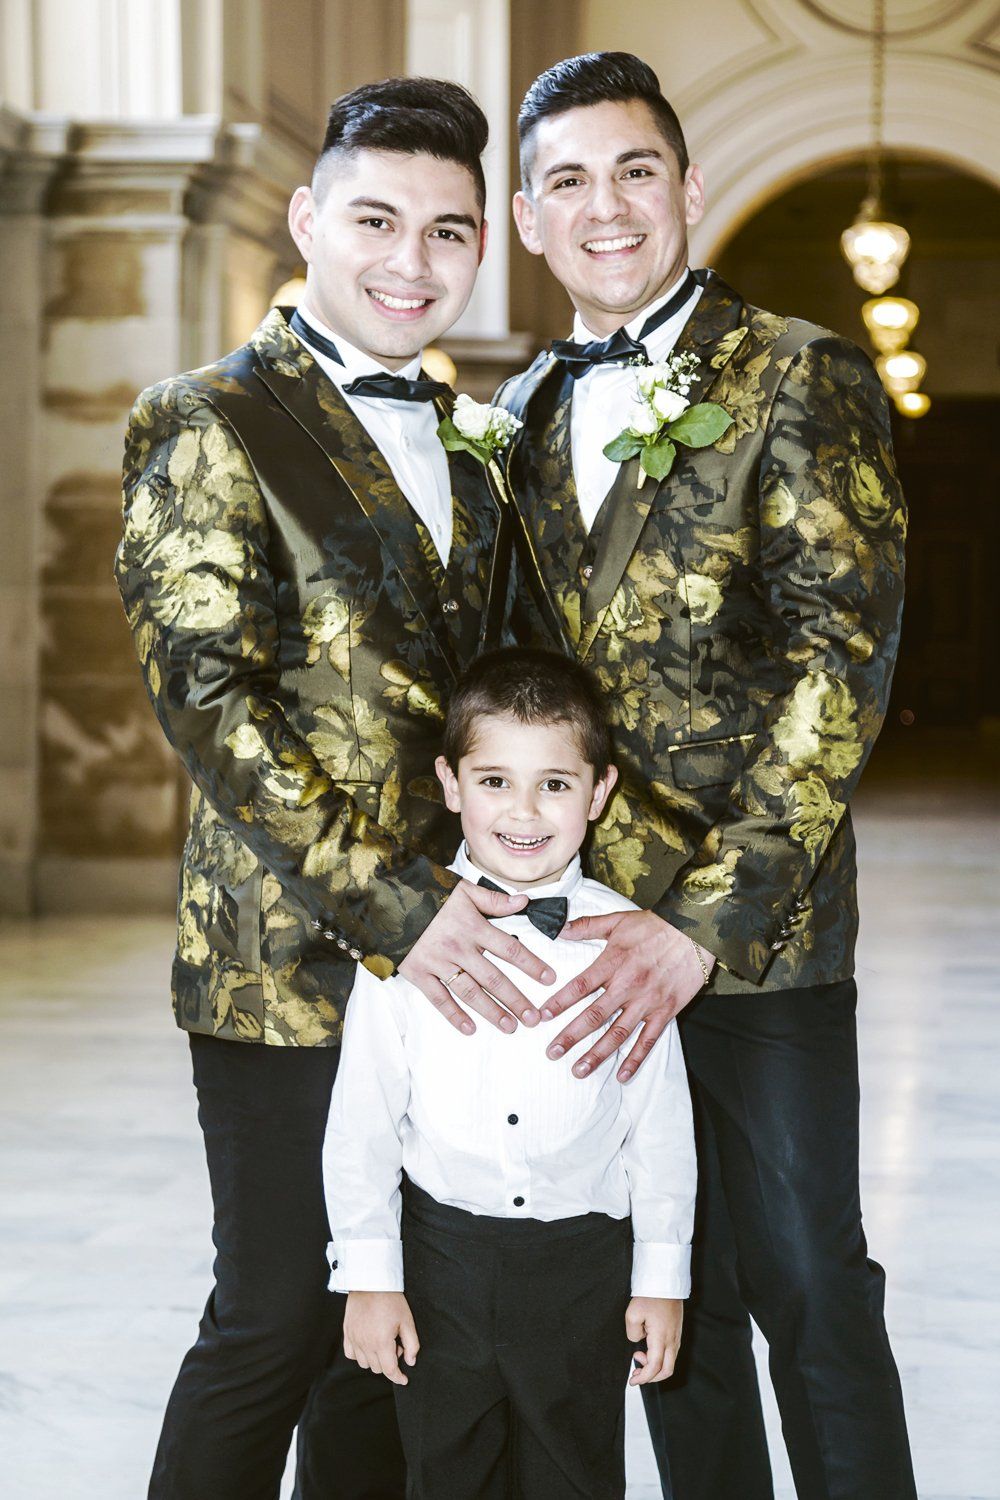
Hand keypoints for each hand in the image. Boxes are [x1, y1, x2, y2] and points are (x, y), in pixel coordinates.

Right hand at [343, 1291, 419, 1386]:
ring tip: (383, 1341)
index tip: (404, 1379)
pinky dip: (360, 1354)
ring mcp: (354, 1339)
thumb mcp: (407, 1321)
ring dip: (375, 1359)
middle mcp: (365, 1344)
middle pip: (378, 1368)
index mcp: (381, 1342)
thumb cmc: (391, 1299)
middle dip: (389, 1362)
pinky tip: (368, 1344)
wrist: (371, 1281)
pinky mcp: (347, 1333)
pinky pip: (351, 1354)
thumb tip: (411, 1362)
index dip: (398, 1378)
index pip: (390, 1370)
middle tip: (396, 1345)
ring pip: (364, 1364)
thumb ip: (412, 1344)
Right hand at [398, 880, 554, 1035]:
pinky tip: (470, 1029)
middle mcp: (458, 948)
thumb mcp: (464, 890)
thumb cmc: (430, 895)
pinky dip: (454, 1015)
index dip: (531, 965)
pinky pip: (439, 998)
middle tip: (534, 1018)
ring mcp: (438, 963)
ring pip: (470, 992)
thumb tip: (524, 902)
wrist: (389, 900)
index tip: (549, 979)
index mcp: (473, 927)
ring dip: (491, 1012)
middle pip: (493, 978)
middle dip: (516, 1000)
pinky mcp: (419, 973)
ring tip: (511, 1027)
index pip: (509, 949)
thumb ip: (495, 899)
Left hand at [541, 911, 714, 1080]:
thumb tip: (558, 928)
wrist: (696, 932)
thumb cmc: (656, 926)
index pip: (580, 986)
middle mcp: (628, 985)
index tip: (542, 1017)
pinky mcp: (666, 1011)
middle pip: (595, 1015)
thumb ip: (586, 926)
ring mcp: (647, 1001)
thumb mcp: (618, 920)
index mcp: (613, 963)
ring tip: (579, 1070)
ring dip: (597, 1054)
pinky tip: (622, 1075)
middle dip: (571, 1036)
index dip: (559, 1002)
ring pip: (618, 1033)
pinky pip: (648, 1040)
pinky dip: (635, 1059)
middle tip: (552, 1053)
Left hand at [627, 1296, 682, 1384]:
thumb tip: (637, 1341)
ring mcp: (676, 1337)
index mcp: (661, 1339)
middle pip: (666, 1371)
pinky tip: (647, 1348)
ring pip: (669, 1362)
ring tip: (638, 1357)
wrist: (665, 1282)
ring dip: (655, 1367)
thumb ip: (632, 1333)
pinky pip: (670, 1353)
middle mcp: (672, 1341)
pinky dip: (659, 1358)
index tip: (632, 1380)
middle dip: (651, 1377)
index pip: (655, 1367)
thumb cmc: (650, 1296)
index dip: (643, 1378)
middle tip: (636, 1373)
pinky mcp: (676, 1332)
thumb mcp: (632, 1314)